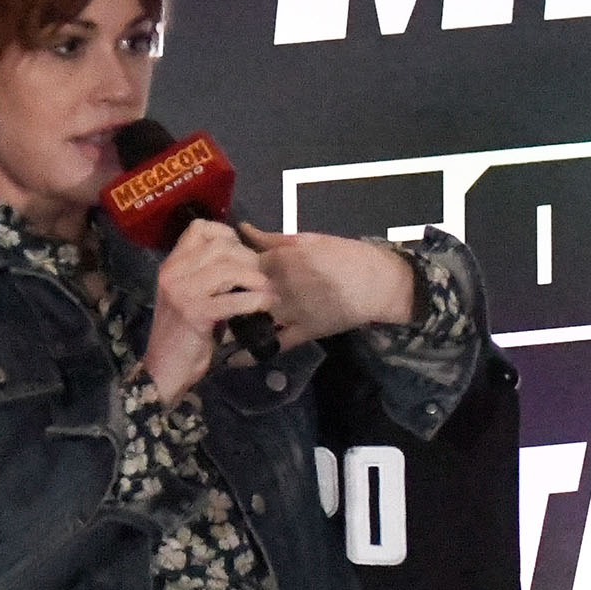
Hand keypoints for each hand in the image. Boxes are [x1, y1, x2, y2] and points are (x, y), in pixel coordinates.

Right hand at [140, 217, 277, 397]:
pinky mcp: (196, 313)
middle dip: (249, 259)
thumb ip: (209, 274)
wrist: (165, 367)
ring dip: (256, 279)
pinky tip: (265, 305)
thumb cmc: (184, 332)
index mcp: (173, 264)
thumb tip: (243, 257)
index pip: (199, 228)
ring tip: (268, 291)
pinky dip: (256, 301)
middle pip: (221, 247)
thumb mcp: (191, 294)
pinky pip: (234, 299)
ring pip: (229, 269)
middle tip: (262, 277)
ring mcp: (182, 292)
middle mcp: (174, 272)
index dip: (227, 234)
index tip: (242, 252)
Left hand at [234, 223, 420, 342]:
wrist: (378, 281)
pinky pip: (275, 345)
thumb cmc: (346, 254)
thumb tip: (243, 229)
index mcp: (277, 260)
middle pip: (239, 292)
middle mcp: (277, 287)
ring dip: (233, 323)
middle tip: (212, 298)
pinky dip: (253, 354)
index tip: (217, 272)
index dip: (227, 268)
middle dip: (224, 295)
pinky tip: (232, 360)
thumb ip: (272, 238)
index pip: (237, 264)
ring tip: (217, 326)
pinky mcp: (305, 331)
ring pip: (252, 318)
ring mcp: (290, 312)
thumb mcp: (307, 239)